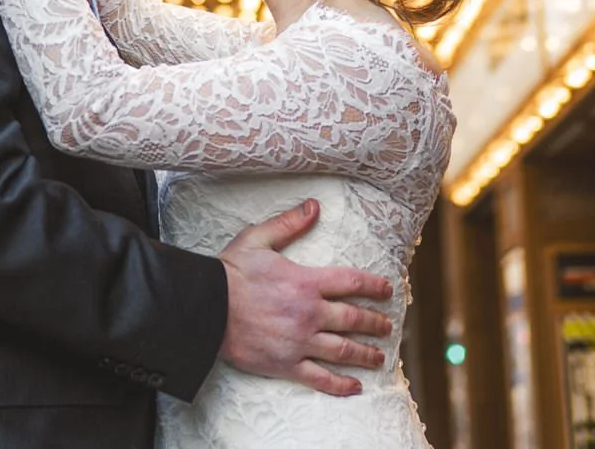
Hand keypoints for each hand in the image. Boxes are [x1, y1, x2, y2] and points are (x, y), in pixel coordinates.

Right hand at [217, 199, 393, 397]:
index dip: (373, 286)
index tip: (387, 290)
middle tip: (389, 326)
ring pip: (343, 351)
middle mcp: (309, 313)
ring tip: (379, 357)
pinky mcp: (286, 365)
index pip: (351, 282)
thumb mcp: (259, 238)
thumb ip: (289, 224)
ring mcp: (300, 342)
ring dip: (366, 354)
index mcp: (306, 282)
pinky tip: (355, 387)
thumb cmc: (230, 272)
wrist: (205, 308)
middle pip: (354, 319)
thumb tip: (314, 207)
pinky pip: (320, 378)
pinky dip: (340, 385)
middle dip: (376, 323)